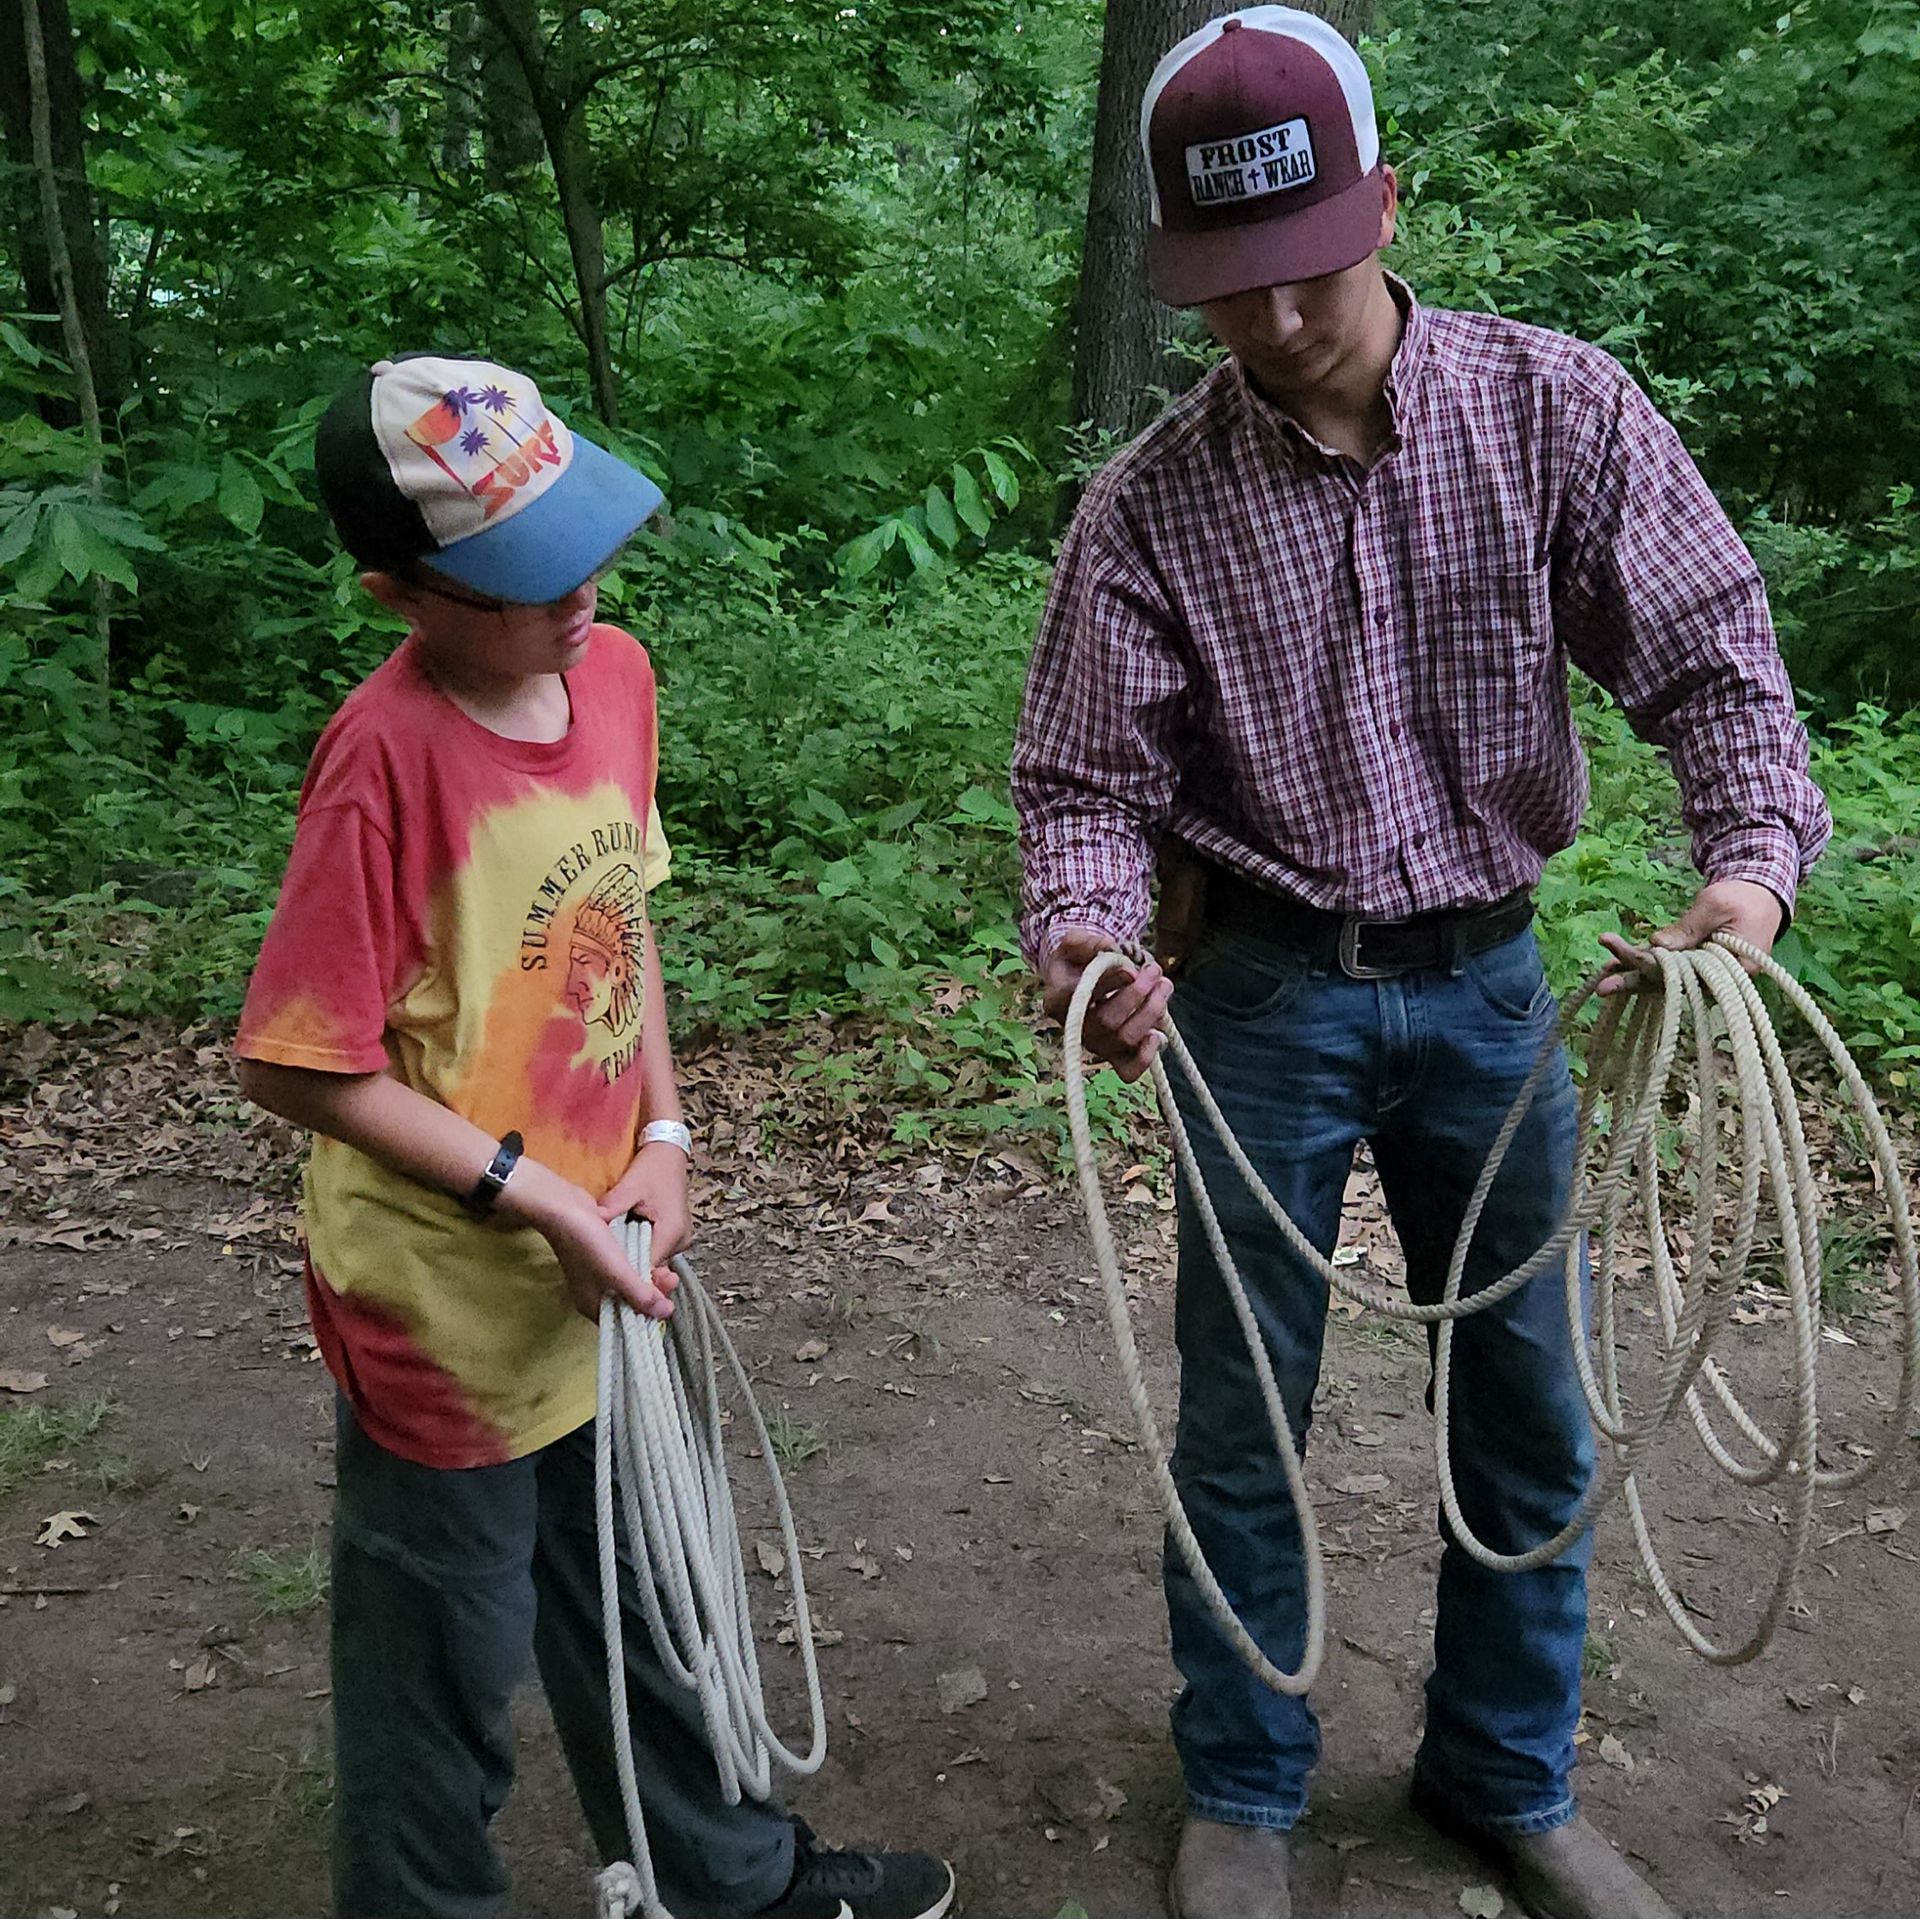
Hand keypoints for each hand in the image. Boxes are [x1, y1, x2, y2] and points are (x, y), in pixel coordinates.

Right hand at [497, 1157, 677, 1321]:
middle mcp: (592, 1292)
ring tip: (667, 1268)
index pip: (624, 1320)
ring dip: (648, 1277)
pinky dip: (638, 1264)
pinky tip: (651, 1256)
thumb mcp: (616, 1272)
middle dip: (652, 1292)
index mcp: (591, 1304)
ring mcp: (594, 1273)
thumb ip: (640, 1294)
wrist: (561, 1206)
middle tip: (671, 1278)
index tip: (669, 1302)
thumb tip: (664, 1314)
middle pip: (628, 1301)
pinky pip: (622, 1266)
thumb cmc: (586, 1242)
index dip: (648, 1314)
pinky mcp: (598, 1255)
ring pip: (627, 1282)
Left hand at [598, 1139, 692, 1271]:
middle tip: (603, 1257)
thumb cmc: (653, 1167)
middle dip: (627, 1263)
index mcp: (671, 1232)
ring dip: (633, 1254)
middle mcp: (680, 1241)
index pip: (647, 1266)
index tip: (604, 1268)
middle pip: (650, 1265)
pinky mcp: (675, 1235)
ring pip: (652, 1258)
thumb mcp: (631, 1185)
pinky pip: (654, 1249)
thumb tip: (592, 1223)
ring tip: (612, 1248)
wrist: (669, 1153)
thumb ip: (612, 1206)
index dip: (625, 1269)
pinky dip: (639, 1246)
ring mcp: (680, 1239)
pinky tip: (625, 1239)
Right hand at [1040, 927, 1173, 1082]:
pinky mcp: (1114, 1056)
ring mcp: (1095, 1045)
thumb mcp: (1074, 943)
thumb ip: (1087, 941)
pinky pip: (1128, 1071)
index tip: (1130, 968)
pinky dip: (1146, 1056)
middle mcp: (1075, 1028)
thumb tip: (1111, 948)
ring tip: (1165, 985)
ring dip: (1152, 1012)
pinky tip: (1158, 1034)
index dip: (1109, 984)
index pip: (1080, 998)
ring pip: (1125, 1039)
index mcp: (1057, 1000)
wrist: (1080, 980)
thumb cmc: (1076, 962)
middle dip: (1137, 995)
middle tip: (1154, 970)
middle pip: (1107, 1021)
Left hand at [1598, 878, 1785, 996]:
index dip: (1649, 968)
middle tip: (1601, 986)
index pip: (1683, 975)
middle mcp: (1716, 980)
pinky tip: (1616, 964)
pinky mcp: (1695, 966)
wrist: (1761, 895)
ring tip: (1602, 975)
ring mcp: (1705, 975)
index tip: (1620, 956)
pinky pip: (1667, 969)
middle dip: (1634, 981)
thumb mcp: (1716, 906)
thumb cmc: (1743, 898)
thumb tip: (1656, 945)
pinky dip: (1645, 964)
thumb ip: (1688, 928)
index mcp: (1731, 971)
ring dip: (1633, 975)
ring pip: (1665, 979)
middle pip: (1670, 983)